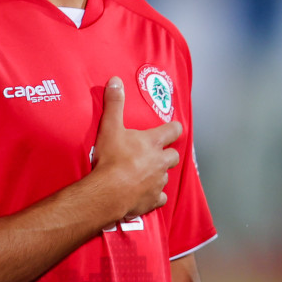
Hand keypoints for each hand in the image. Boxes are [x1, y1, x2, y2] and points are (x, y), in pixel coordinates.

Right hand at [87, 77, 181, 223]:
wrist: (108, 192)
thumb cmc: (111, 159)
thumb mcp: (110, 127)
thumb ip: (114, 104)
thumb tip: (115, 81)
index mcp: (153, 143)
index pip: (174, 130)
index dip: (173, 128)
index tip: (171, 128)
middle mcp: (161, 161)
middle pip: (173, 156)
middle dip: (166, 154)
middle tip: (153, 154)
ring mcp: (159, 181)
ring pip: (165, 176)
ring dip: (158, 174)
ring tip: (142, 174)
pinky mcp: (153, 199)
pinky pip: (159, 197)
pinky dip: (153, 196)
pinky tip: (143, 194)